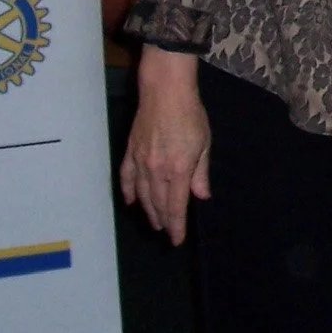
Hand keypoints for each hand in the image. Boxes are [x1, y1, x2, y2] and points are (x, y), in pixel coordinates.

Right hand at [119, 46, 210, 245]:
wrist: (165, 92)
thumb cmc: (191, 115)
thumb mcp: (204, 143)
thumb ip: (201, 172)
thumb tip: (201, 196)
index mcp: (178, 169)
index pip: (175, 206)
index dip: (176, 225)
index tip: (177, 239)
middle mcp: (156, 170)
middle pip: (157, 204)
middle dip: (163, 221)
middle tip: (166, 232)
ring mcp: (140, 163)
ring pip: (142, 195)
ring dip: (148, 211)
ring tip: (154, 222)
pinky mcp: (130, 153)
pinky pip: (126, 179)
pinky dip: (128, 192)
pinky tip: (131, 202)